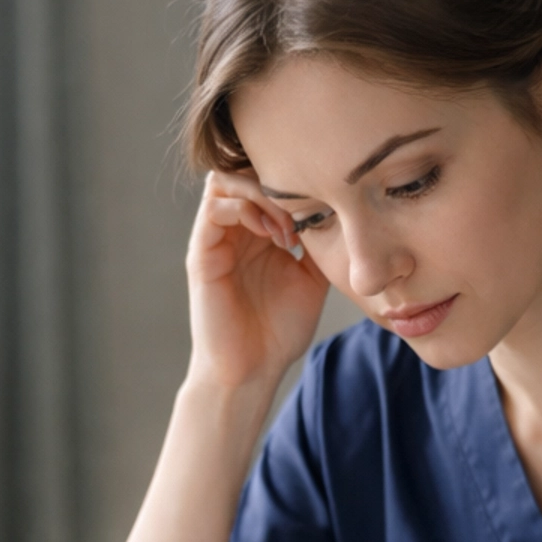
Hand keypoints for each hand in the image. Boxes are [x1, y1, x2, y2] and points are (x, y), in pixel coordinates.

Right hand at [185, 170, 329, 393]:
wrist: (252, 371)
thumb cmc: (279, 332)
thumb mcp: (311, 279)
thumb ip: (317, 242)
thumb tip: (340, 209)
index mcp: (257, 232)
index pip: (265, 179)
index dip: (293, 181)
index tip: (323, 205)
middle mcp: (233, 229)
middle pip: (243, 170)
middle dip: (277, 182)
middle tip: (305, 213)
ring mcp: (215, 239)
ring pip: (225, 180)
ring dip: (261, 194)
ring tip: (287, 229)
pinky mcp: (201, 254)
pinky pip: (213, 209)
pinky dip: (244, 210)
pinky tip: (272, 236)